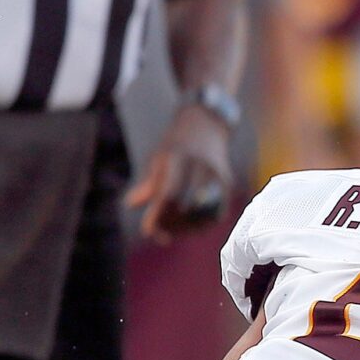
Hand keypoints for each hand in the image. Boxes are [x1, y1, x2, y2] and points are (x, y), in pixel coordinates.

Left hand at [125, 102, 234, 242]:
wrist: (207, 125)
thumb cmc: (177, 144)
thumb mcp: (158, 158)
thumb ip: (148, 184)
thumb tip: (131, 205)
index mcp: (179, 158)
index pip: (169, 195)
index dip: (159, 217)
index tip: (149, 231)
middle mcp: (202, 166)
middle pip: (188, 208)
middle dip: (172, 226)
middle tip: (160, 234)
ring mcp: (218, 175)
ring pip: (205, 214)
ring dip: (188, 229)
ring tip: (174, 232)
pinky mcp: (228, 184)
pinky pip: (217, 213)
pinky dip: (203, 225)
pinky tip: (190, 228)